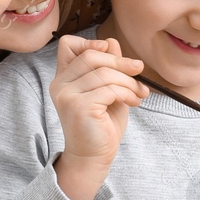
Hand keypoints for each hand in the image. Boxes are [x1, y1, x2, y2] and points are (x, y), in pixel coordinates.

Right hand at [49, 36, 146, 199]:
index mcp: (63, 78)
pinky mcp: (79, 106)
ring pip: (104, 73)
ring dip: (129, 81)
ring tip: (139, 93)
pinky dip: (128, 93)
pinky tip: (134, 102)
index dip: (91, 43)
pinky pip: (110, 89)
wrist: (93, 157)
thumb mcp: (107, 90)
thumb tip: (112, 42)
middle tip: (139, 70)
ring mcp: (66, 95)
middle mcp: (60, 84)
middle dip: (120, 61)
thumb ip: (107, 67)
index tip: (113, 54)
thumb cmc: (101, 125)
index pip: (68, 44)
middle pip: (91, 55)